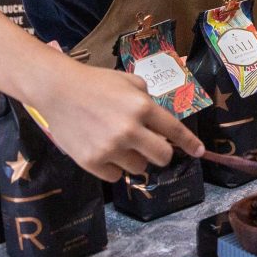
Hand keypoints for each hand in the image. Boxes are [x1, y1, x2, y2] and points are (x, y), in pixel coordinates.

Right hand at [28, 57, 203, 182]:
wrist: (57, 90)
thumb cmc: (95, 82)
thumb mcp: (128, 81)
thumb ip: (146, 98)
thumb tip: (158, 117)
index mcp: (142, 107)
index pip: (174, 131)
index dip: (190, 144)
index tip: (200, 152)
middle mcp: (130, 130)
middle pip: (162, 157)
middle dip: (160, 153)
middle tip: (149, 146)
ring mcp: (111, 148)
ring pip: (139, 168)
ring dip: (134, 158)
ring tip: (117, 143)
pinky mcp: (92, 162)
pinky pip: (115, 175)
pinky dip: (113, 167)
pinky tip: (103, 150)